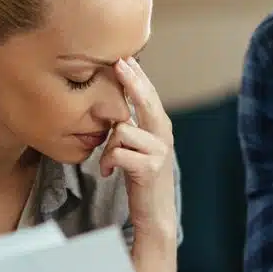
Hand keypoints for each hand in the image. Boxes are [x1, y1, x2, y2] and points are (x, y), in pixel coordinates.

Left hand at [100, 57, 176, 239]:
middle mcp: (164, 134)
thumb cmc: (141, 178)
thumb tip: (116, 103)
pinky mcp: (149, 167)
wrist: (156, 214)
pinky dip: (108, 162)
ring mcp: (159, 151)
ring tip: (109, 161)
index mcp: (161, 127)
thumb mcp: (139, 147)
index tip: (125, 57)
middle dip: (131, 80)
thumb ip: (133, 126)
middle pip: (145, 100)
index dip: (137, 75)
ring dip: (109, 146)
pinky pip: (117, 152)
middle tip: (119, 62)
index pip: (149, 95)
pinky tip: (108, 172)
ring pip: (122, 130)